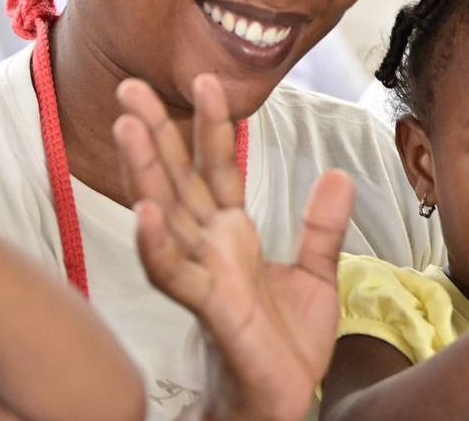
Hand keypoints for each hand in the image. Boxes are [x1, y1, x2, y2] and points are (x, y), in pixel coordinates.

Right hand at [117, 74, 351, 420]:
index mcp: (232, 235)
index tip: (205, 79)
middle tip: (131, 84)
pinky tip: (145, 214)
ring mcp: (204, 276)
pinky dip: (157, 244)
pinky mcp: (210, 308)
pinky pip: (175, 275)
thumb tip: (338, 173)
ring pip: (165, 216)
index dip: (210, 125)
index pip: (216, 168)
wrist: (286, 398)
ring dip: (145, 172)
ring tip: (130, 127)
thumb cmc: (288, 342)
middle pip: (176, 180)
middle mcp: (209, 249)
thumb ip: (322, 225)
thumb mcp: (317, 273)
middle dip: (154, 132)